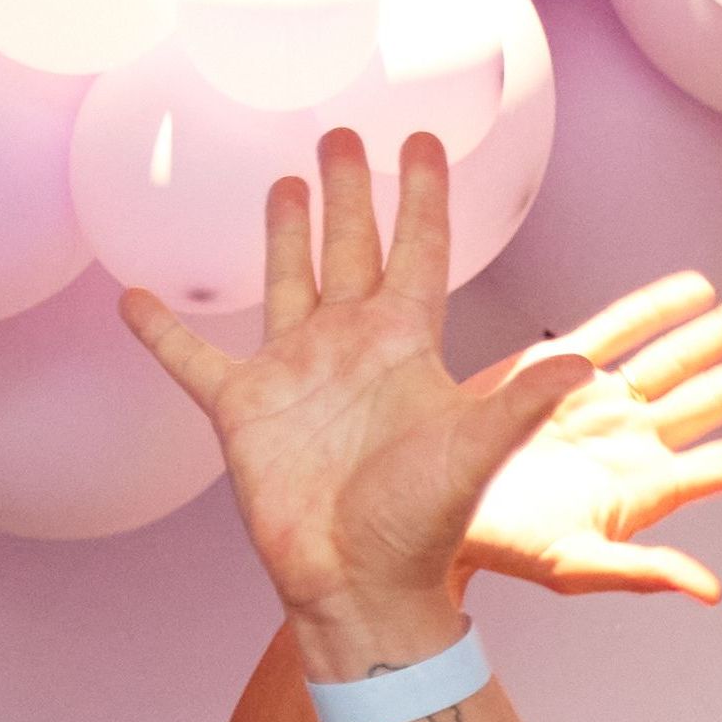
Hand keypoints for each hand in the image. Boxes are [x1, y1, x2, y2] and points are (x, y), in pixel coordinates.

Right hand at [126, 125, 594, 667]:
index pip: (419, 250)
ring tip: (284, 181)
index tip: (422, 140)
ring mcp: (295, 375)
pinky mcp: (242, 412)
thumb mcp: (476, 454)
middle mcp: (350, 348)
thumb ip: (520, 404)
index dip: (421, 196)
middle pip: (351, 249)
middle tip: (343, 135)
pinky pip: (192, 359)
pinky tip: (135, 295)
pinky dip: (162, 330)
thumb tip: (587, 366)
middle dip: (350, 193)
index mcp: (405, 346)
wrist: (359, 585)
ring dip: (284, 234)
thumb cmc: (420, 528)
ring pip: (288, 281)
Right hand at [460, 273, 721, 602]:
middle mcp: (634, 441)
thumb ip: (644, 570)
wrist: (429, 507)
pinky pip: (619, 329)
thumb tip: (710, 589)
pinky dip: (656, 307)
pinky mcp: (558, 370)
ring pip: (680, 358)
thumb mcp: (573, 567)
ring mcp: (601, 403)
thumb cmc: (500, 547)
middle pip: (721, 397)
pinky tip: (696, 289)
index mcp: (646, 489)